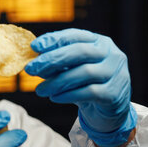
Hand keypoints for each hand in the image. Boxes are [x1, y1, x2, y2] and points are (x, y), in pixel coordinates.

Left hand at [24, 28, 135, 146]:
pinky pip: (88, 92)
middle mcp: (112, 54)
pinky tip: (54, 97)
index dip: (54, 39)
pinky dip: (68, 94)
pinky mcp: (114, 93)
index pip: (75, 36)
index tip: (34, 47)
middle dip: (52, 60)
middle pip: (80, 51)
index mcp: (100, 42)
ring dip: (57, 81)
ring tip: (40, 90)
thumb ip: (58, 63)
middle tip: (30, 69)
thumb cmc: (86, 84)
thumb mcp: (72, 69)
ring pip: (84, 72)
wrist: (108, 111)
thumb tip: (34, 62)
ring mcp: (116, 73)